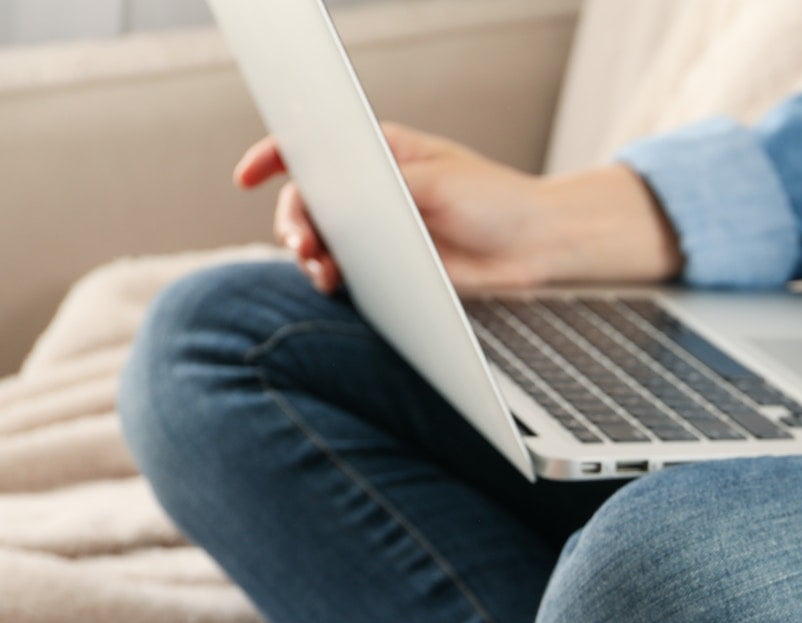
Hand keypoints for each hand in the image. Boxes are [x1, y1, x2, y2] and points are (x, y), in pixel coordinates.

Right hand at [234, 123, 680, 295]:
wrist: (539, 247)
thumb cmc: (499, 201)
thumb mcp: (438, 182)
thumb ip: (384, 187)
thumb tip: (336, 195)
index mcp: (382, 153)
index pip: (313, 146)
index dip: (273, 157)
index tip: (247, 175)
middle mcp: (373, 190)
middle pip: (309, 199)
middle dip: (294, 219)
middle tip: (301, 241)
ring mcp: (380, 231)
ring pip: (322, 239)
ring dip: (308, 252)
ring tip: (316, 264)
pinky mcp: (392, 269)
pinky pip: (347, 273)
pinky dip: (331, 277)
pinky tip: (330, 283)